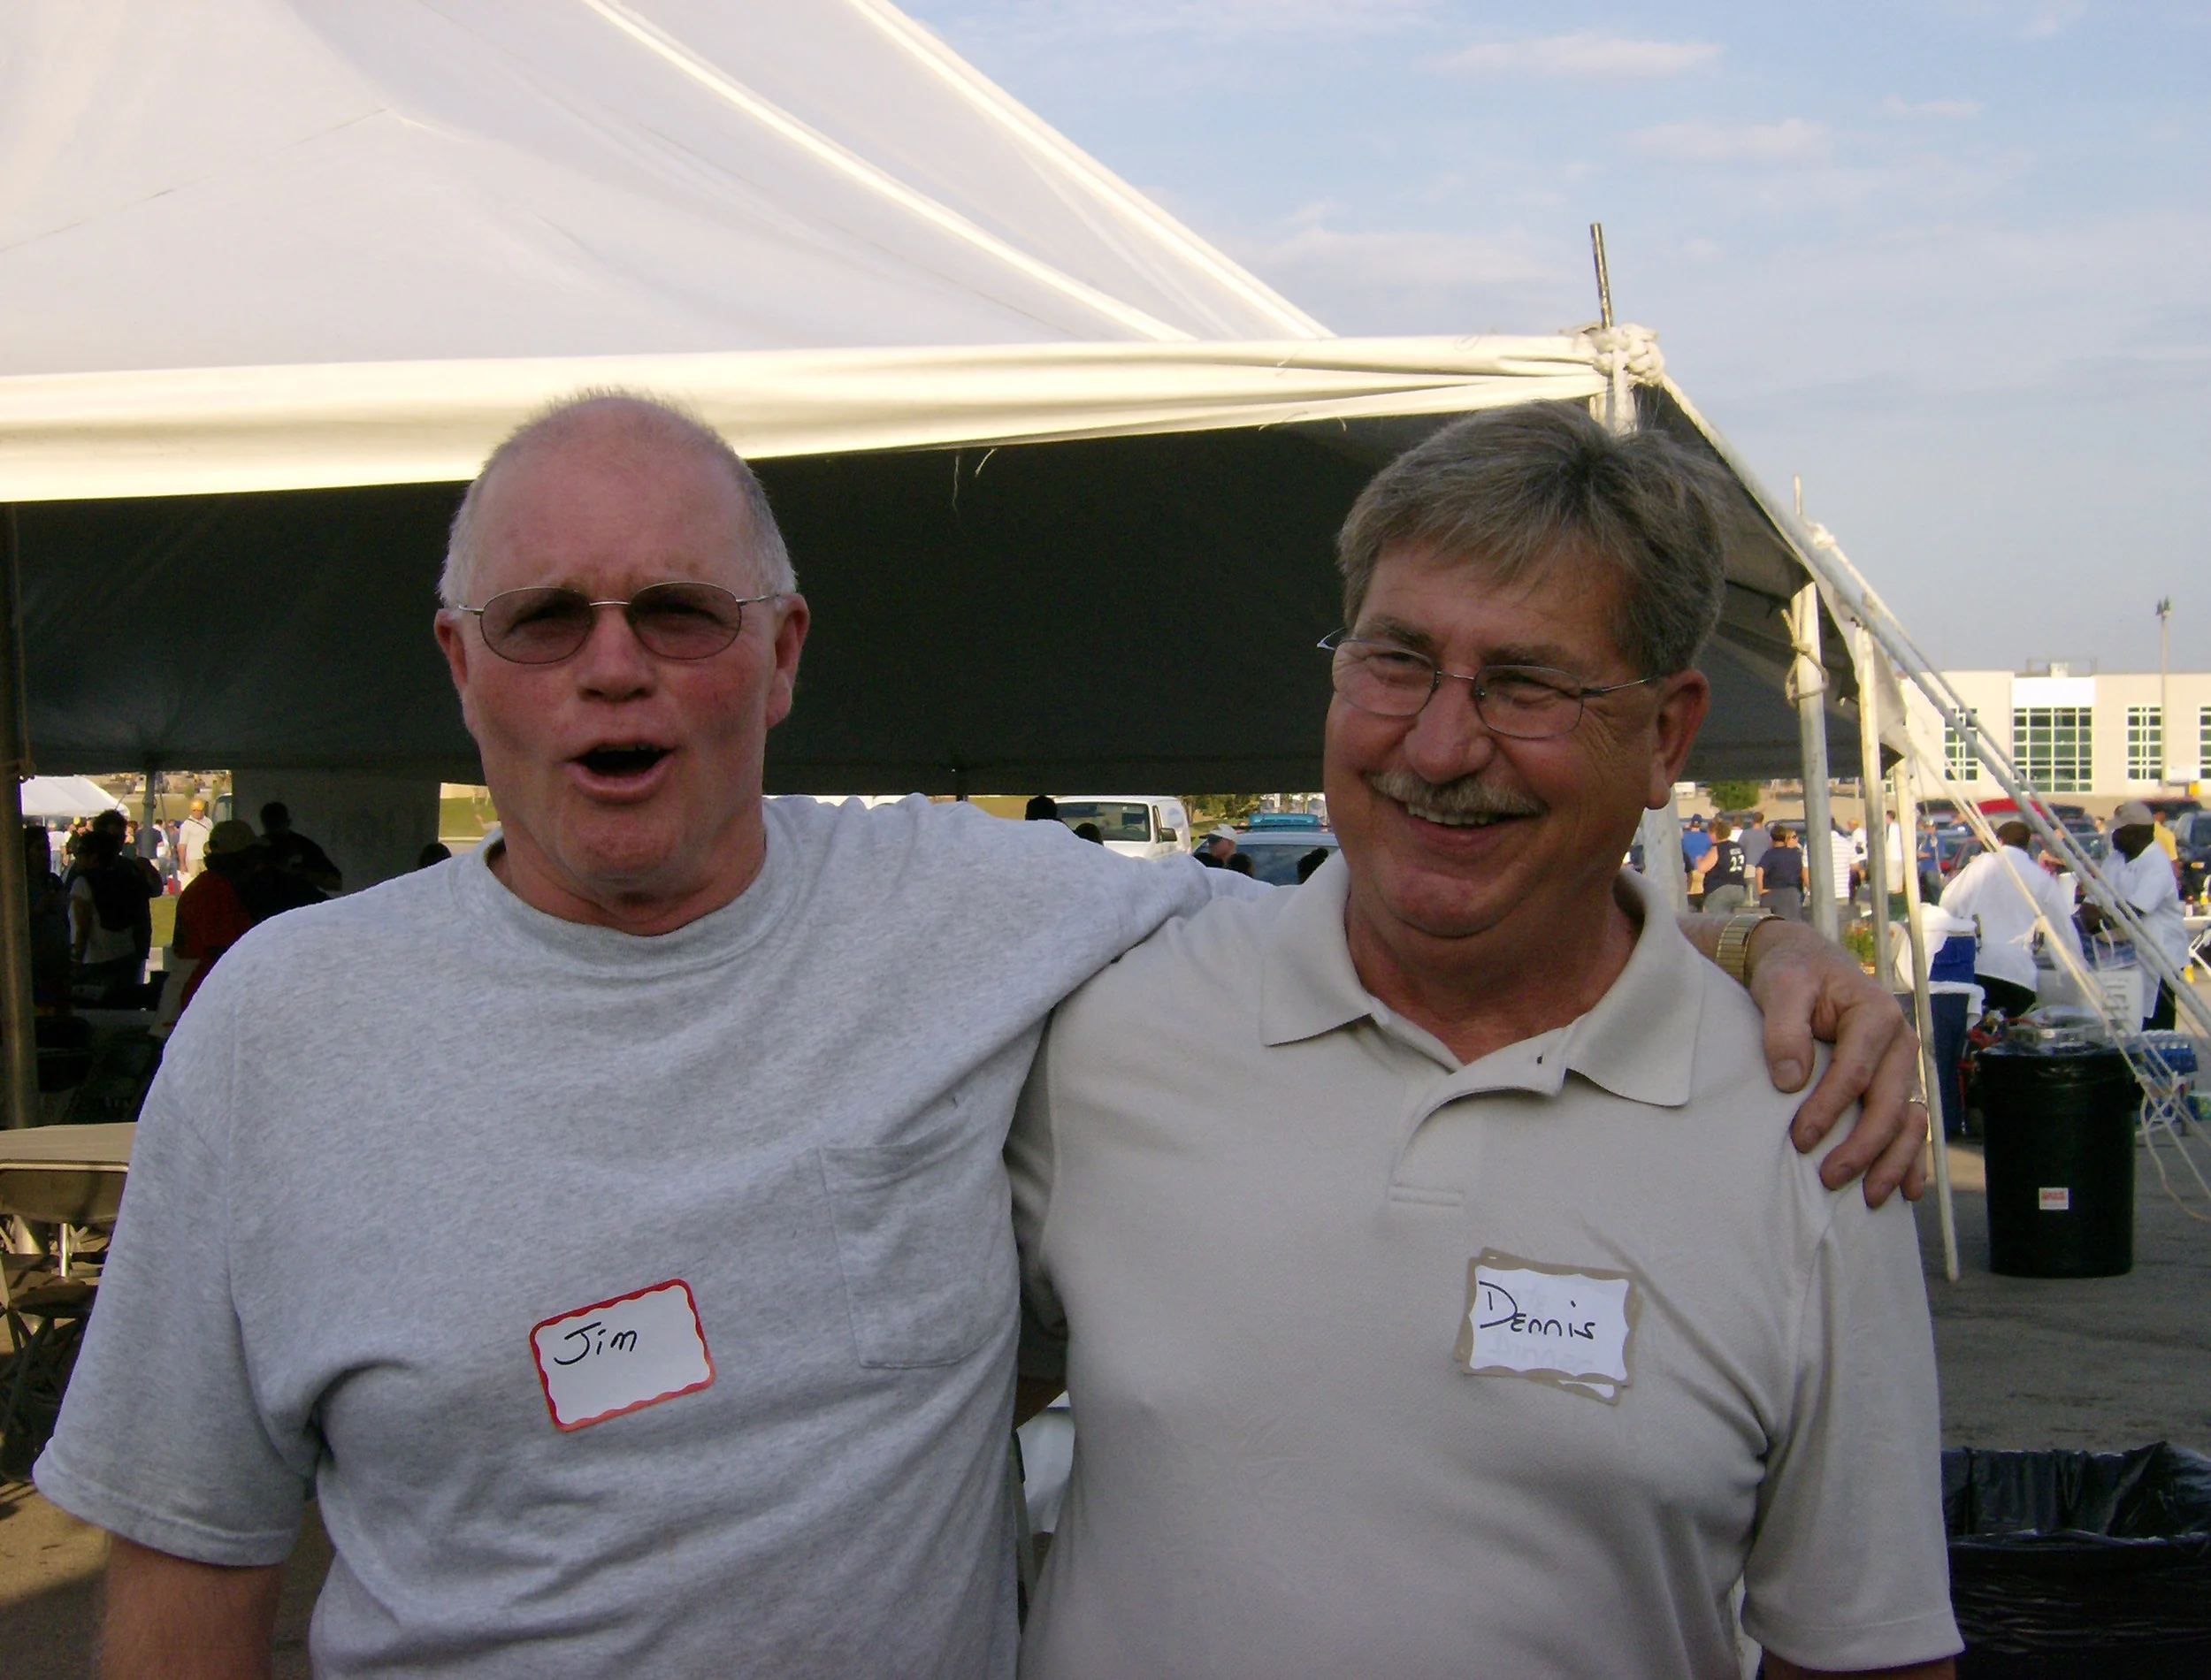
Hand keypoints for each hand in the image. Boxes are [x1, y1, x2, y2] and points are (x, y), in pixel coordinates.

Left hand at [1742, 918, 1927, 1207]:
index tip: (1800, 1140)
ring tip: (1870, 1197)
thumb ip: (1785, 1029)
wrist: (1805, 962)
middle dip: (1863, 1147)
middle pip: (1889, 1105)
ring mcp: (1903, 1064)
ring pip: (1909, 1121)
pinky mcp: (1897, 1080)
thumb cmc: (1792, 974)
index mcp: (1876, 1015)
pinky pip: (1913, 1123)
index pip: (1855, 1074)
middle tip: (1830, 1177)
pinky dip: (1911, 1157)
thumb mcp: (1782, 988)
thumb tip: (1791, 1081)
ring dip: (1892, 1162)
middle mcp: (1900, 1042)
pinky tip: (1906, 1189)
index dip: (1829, 1110)